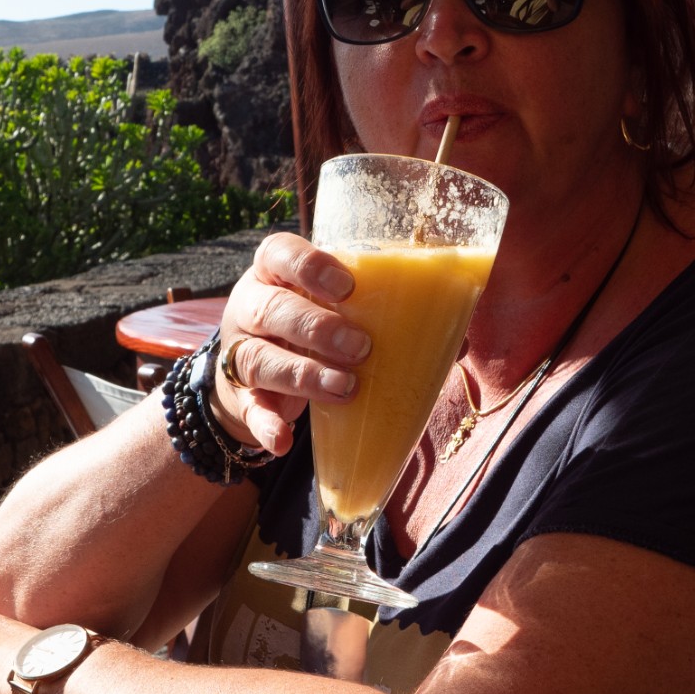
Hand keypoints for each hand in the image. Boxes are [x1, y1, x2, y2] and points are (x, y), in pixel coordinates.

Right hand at [211, 231, 371, 454]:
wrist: (256, 375)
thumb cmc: (309, 327)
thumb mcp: (329, 306)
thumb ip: (374, 309)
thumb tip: (454, 337)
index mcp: (273, 273)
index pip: (279, 253)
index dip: (308, 266)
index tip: (347, 287)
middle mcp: (249, 307)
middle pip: (270, 308)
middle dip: (315, 327)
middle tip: (360, 347)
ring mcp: (241, 352)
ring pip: (260, 359)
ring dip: (302, 375)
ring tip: (344, 388)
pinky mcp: (241, 396)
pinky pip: (250, 409)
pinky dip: (265, 425)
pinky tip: (283, 440)